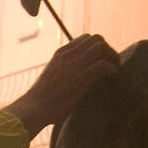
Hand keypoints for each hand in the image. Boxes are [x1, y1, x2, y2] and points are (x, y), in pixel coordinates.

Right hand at [3, 35, 120, 137]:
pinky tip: (112, 77)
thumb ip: (63, 71)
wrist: (34, 108)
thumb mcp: (52, 77)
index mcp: (61, 53)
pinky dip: (112, 69)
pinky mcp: (81, 78)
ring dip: (112, 58)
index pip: (86, 39)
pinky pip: (104, 65)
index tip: (102, 60)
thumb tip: (73, 76)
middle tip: (111, 65)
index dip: (97, 48)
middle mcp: (68, 55)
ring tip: (114, 71)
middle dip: (108, 50)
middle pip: (97, 39)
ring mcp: (75, 65)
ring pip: (102, 48)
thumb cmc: (42, 99)